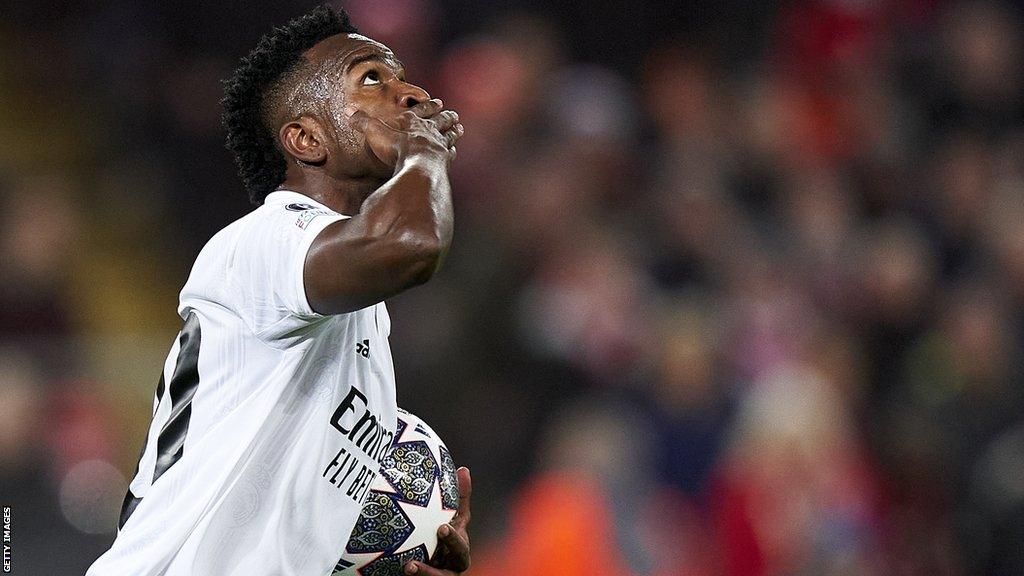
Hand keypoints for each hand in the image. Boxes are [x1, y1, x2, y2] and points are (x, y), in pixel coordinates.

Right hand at [349, 99, 463, 169]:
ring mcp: (438, 145)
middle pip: (440, 121)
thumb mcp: (375, 132)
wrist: (418, 166)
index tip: (437, 102)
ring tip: (459, 128)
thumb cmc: (396, 148)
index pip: (421, 110)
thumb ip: (363, 122)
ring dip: (453, 131)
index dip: (427, 106)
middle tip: (454, 114)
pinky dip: (452, 151)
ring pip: (448, 135)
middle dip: (445, 117)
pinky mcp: (444, 160)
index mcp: (413, 121)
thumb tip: (347, 110)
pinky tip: (453, 151)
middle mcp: (428, 131)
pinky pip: (450, 153)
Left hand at [404, 467, 471, 574]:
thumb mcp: (450, 518)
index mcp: (459, 546)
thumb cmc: (442, 536)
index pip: (460, 542)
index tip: (441, 527)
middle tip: (432, 540)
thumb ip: (458, 497)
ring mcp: (442, 575)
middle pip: (455, 560)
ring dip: (426, 573)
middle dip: (444, 552)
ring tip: (409, 566)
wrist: (426, 561)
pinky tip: (396, 571)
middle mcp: (453, 564)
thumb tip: (464, 469)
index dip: (453, 537)